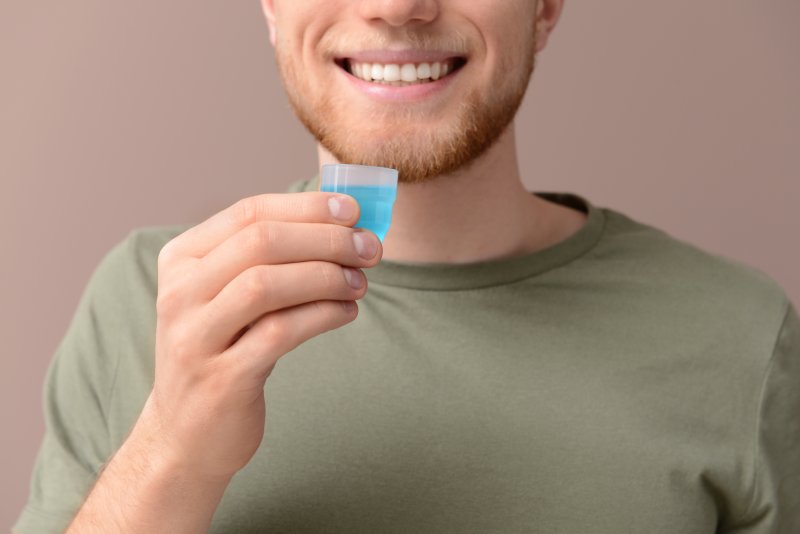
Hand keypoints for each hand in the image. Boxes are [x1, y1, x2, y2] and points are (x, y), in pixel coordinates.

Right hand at [133, 191, 380, 479]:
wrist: (185, 434)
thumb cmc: (222, 351)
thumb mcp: (227, 297)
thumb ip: (268, 259)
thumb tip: (343, 225)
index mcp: (181, 260)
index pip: (248, 213)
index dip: (306, 207)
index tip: (353, 210)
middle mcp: (179, 293)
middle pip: (260, 242)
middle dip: (325, 239)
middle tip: (370, 248)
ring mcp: (195, 337)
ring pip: (266, 284)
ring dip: (326, 276)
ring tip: (360, 282)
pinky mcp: (221, 378)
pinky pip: (280, 333)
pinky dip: (322, 315)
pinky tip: (347, 311)